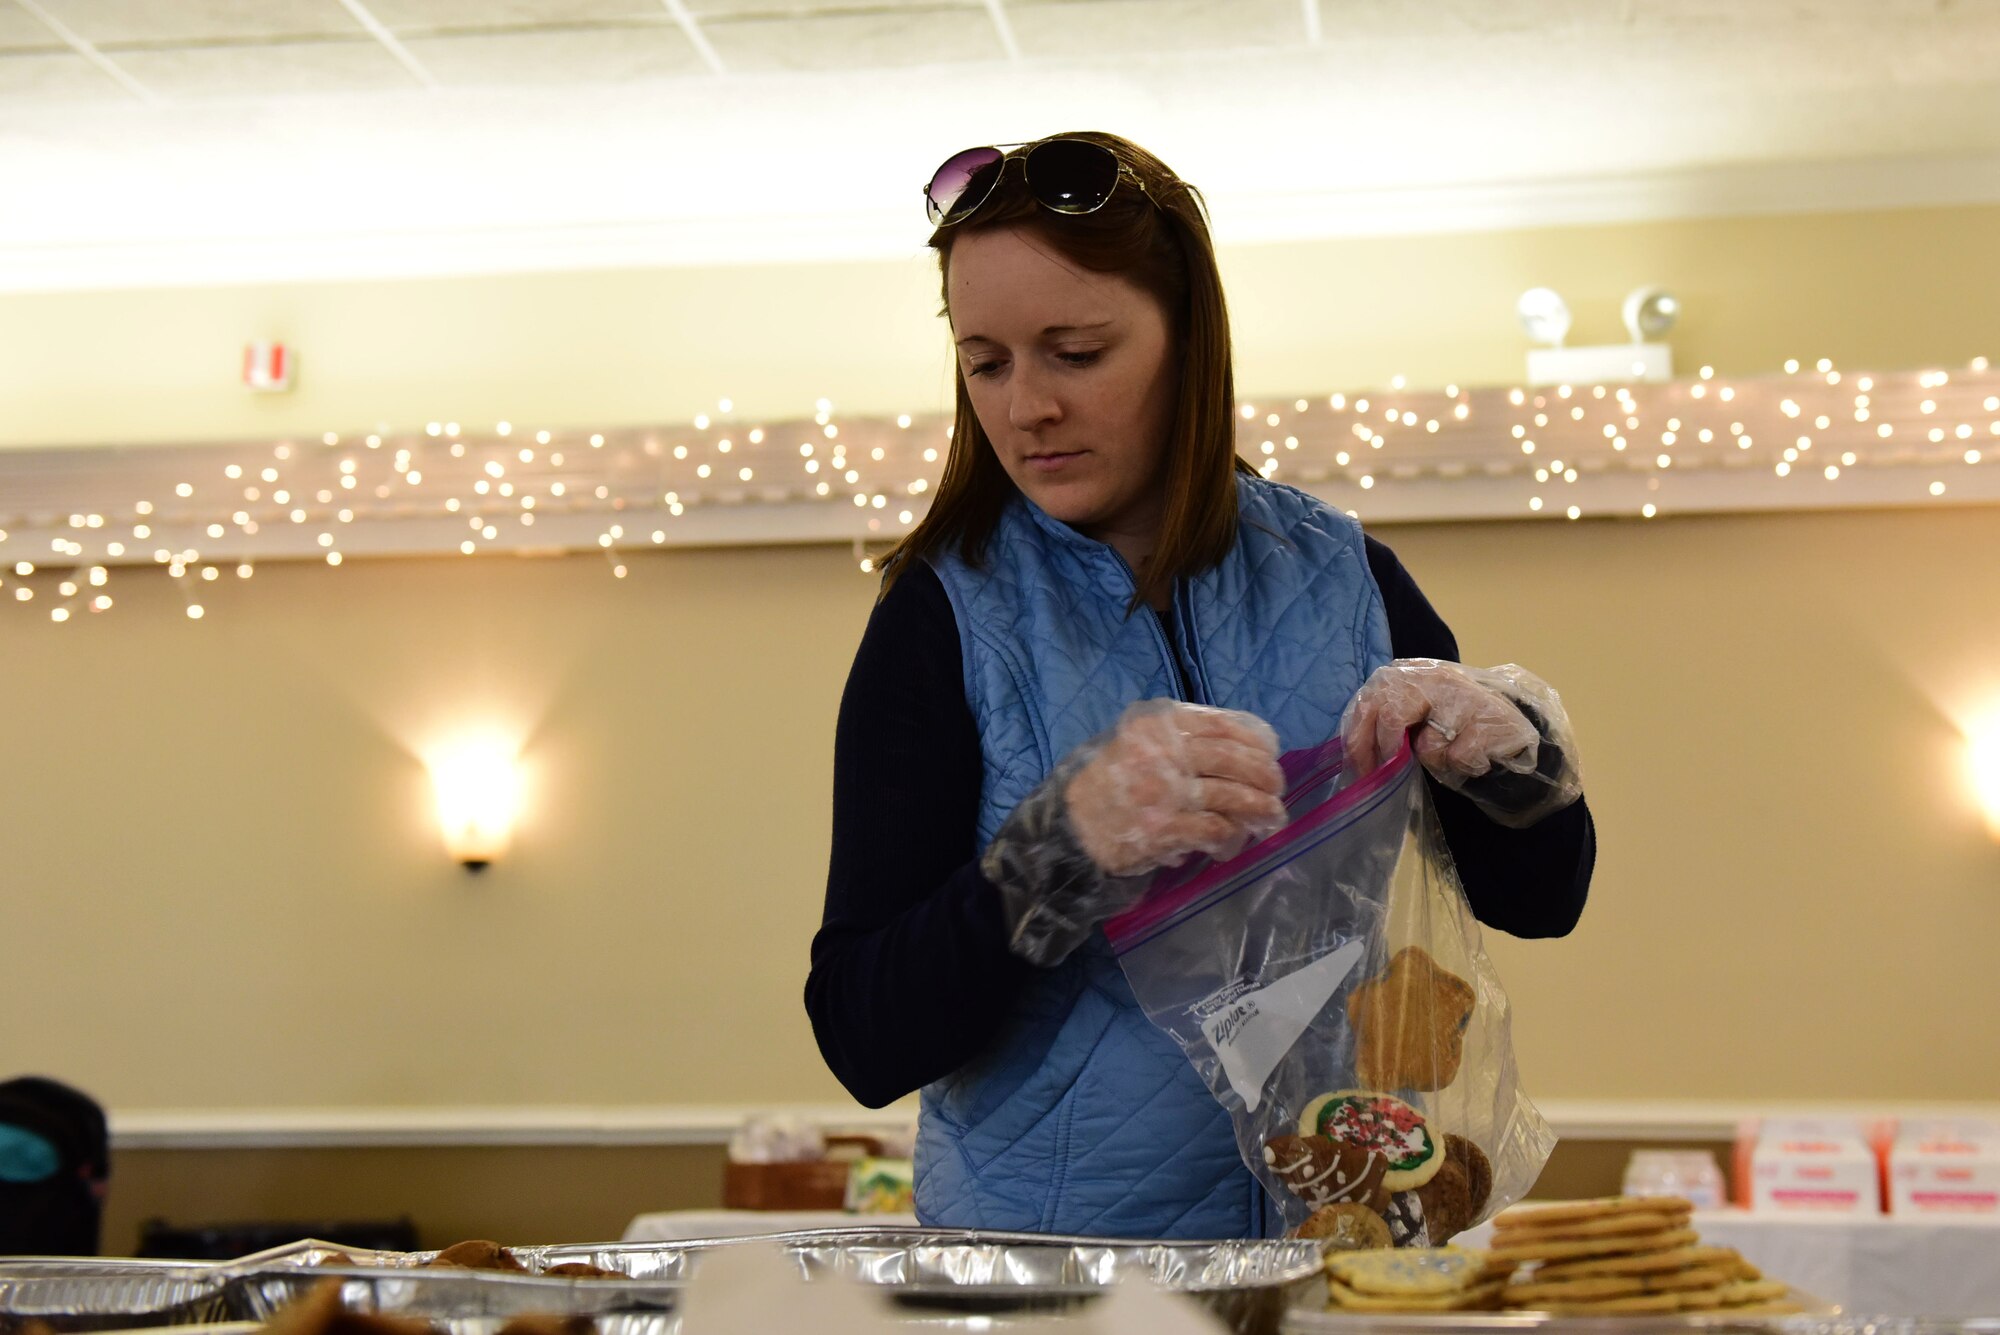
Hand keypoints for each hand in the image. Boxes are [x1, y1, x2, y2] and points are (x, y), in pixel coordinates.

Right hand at [1065, 701, 1287, 876]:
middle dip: (1263, 774)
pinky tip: (1233, 843)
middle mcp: (1162, 753)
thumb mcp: (1136, 743)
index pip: (1219, 724)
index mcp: (1156, 725)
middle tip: (1276, 786)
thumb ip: (1178, 738)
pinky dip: (1231, 836)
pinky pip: (1215, 829)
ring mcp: (1164, 792)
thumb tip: (1242, 746)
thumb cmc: (1109, 783)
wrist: (1070, 826)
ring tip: (1273, 816)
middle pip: (1231, 759)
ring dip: (1259, 807)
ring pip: (1230, 795)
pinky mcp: (1164, 828)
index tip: (1270, 750)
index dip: (1253, 738)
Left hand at [1342, 660, 1538, 781]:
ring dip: (1434, 761)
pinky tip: (1475, 754)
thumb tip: (1354, 758)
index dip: (1359, 741)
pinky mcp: (1488, 719)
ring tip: (1449, 753)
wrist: (1507, 724)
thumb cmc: (1449, 724)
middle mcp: (1432, 677)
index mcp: (1406, 674)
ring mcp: (1463, 695)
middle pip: (1391, 718)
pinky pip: (1458, 757)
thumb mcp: (1413, 715)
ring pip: (1427, 746)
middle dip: (1387, 754)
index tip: (1360, 771)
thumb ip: (1384, 723)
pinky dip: (1462, 765)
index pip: (1368, 704)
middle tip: (1387, 776)